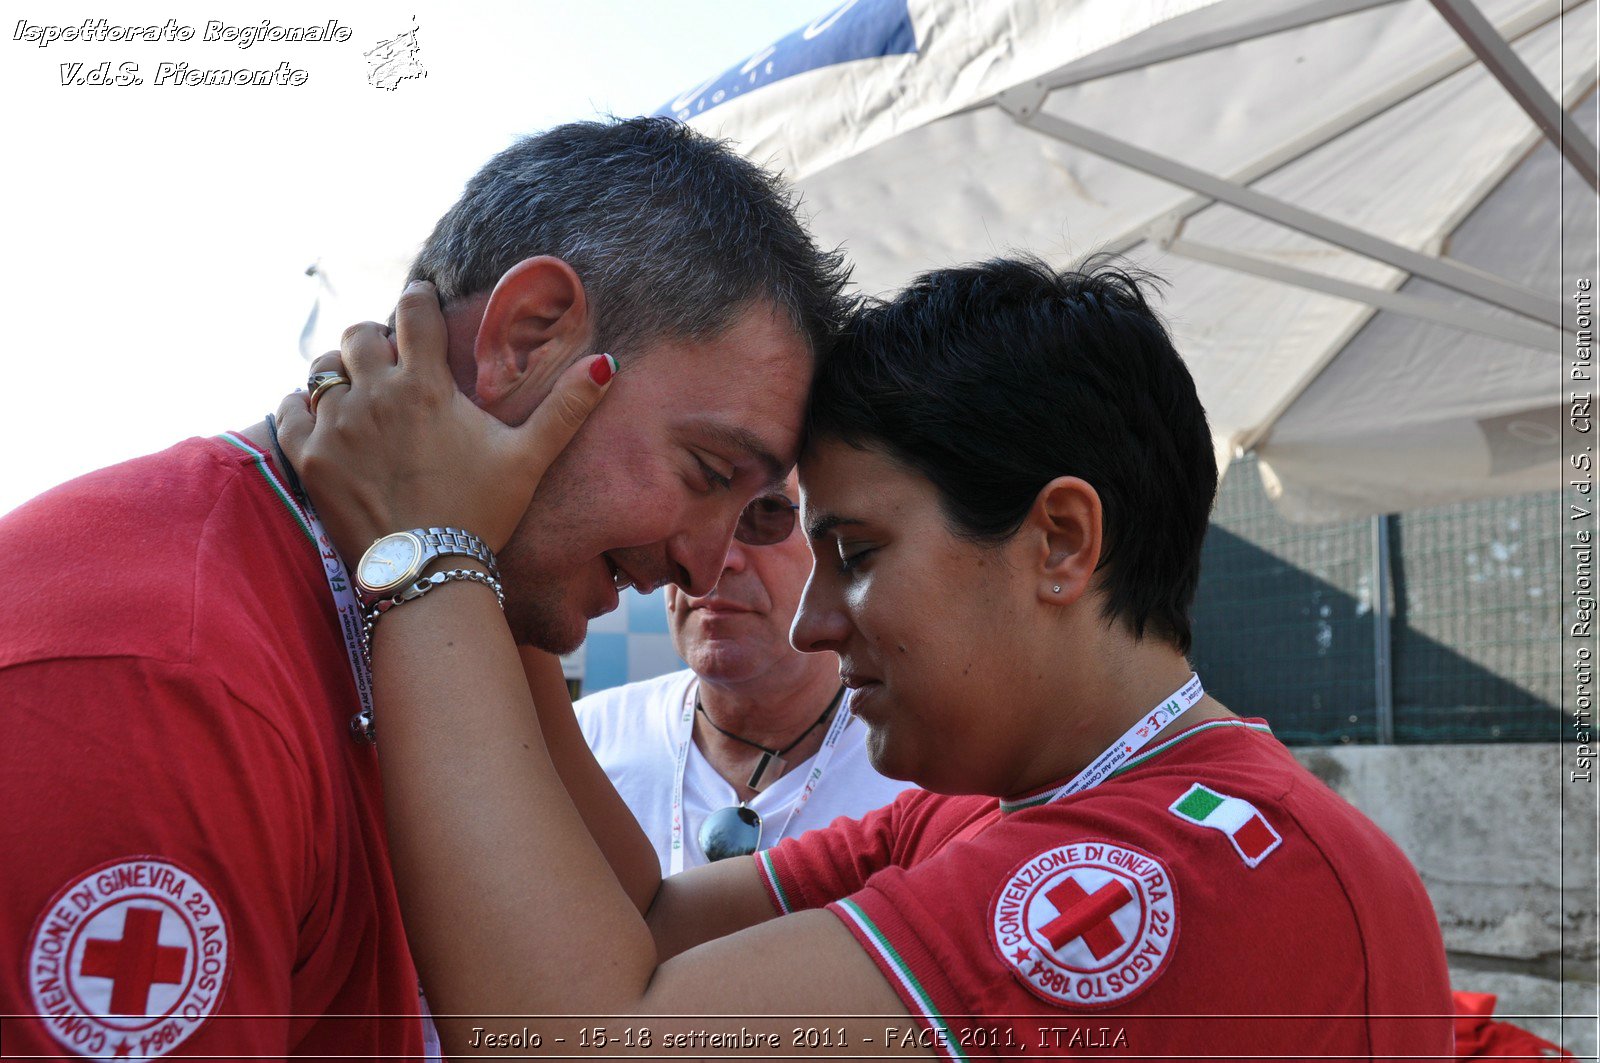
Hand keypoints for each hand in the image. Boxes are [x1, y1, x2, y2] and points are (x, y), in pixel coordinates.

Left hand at [275, 280, 614, 561]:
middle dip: (376, 337)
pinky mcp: (308, 458)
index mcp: (426, 385)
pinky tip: (322, 417)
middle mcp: (374, 395)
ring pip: (322, 367)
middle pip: (360, 334)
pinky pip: (288, 408)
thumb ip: (566, 407)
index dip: (417, 299)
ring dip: (339, 369)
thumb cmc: (481, 513)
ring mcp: (335, 426)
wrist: (425, 571)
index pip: (413, 311)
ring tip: (357, 386)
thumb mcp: (528, 458)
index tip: (420, 303)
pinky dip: (302, 405)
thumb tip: (606, 363)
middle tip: (389, 355)